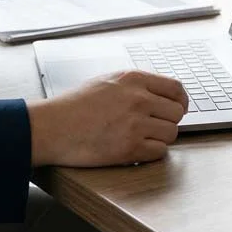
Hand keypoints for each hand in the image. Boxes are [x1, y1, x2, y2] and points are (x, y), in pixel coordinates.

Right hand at [26, 70, 187, 166]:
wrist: (51, 127)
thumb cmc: (74, 106)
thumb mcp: (108, 81)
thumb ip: (136, 85)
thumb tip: (163, 95)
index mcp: (134, 79)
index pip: (176, 89)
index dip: (180, 102)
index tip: (177, 109)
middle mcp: (138, 99)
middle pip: (177, 113)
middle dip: (168, 121)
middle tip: (153, 127)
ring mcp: (135, 124)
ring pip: (171, 134)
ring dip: (159, 138)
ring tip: (139, 138)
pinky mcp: (130, 148)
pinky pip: (159, 152)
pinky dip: (150, 153)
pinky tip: (134, 149)